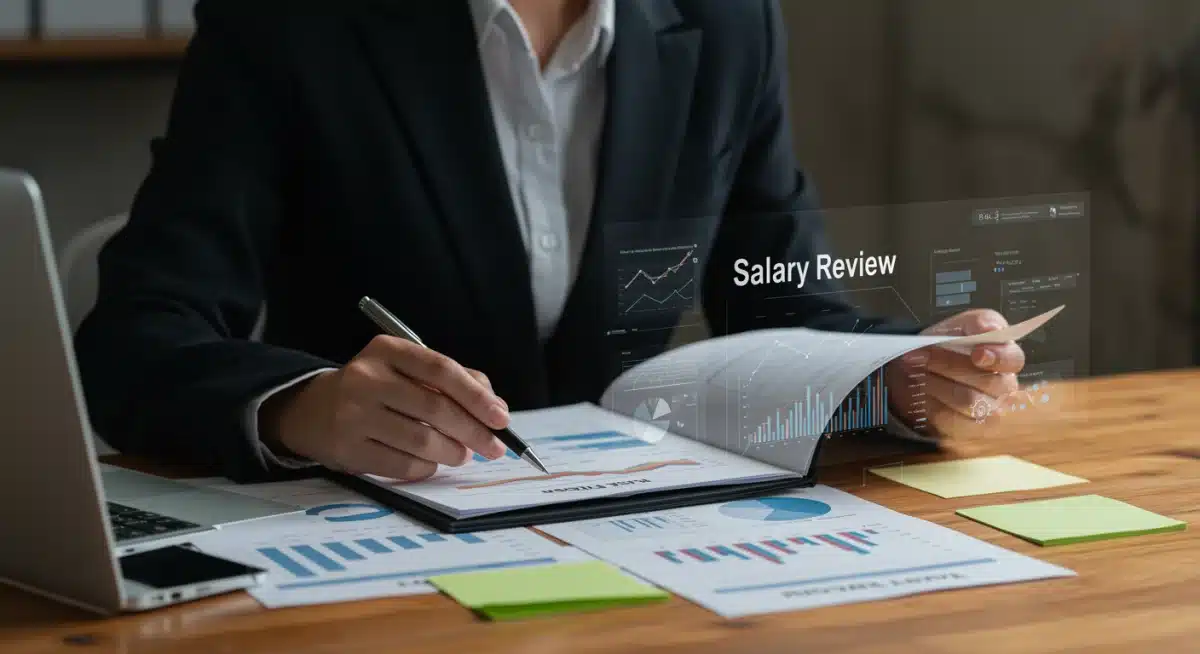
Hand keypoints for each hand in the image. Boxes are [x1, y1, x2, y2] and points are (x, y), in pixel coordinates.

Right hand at [261, 336, 509, 479]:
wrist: (312, 410)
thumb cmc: (376, 388)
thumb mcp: (407, 370)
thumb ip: (454, 380)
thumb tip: (495, 407)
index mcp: (387, 351)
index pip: (441, 370)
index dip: (476, 396)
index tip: (501, 418)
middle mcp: (366, 378)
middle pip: (435, 408)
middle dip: (473, 431)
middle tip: (494, 447)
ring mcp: (353, 415)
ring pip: (421, 441)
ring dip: (453, 452)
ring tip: (462, 454)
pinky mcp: (347, 450)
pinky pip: (402, 466)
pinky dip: (426, 468)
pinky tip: (432, 463)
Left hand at [886, 309, 1025, 437]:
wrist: (917, 369)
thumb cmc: (944, 345)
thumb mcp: (959, 325)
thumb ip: (978, 322)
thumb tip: (990, 327)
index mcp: (1006, 357)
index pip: (1014, 359)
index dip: (998, 357)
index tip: (977, 353)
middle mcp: (1005, 386)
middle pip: (988, 382)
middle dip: (951, 365)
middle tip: (923, 355)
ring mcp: (992, 410)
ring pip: (969, 401)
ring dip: (937, 383)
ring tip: (918, 371)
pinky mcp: (972, 429)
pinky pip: (954, 420)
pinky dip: (932, 404)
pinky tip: (923, 391)